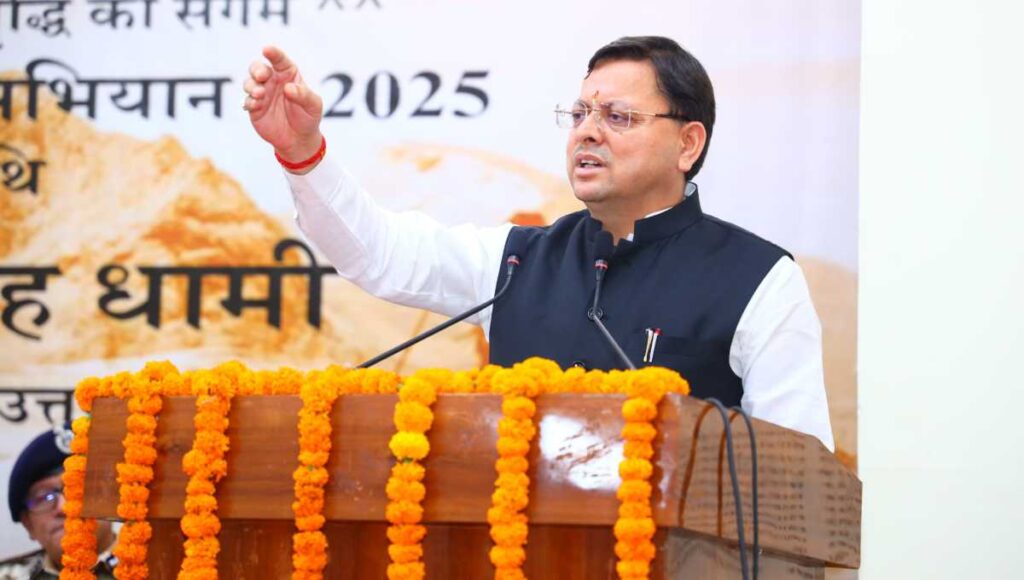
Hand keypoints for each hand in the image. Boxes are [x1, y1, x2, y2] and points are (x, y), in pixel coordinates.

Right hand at [244, 46, 323, 168]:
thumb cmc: (308, 117)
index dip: (273, 53)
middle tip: (262, 76)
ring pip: (249, 82)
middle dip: (257, 69)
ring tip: (260, 94)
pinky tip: (256, 104)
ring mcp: (262, 94)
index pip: (279, 59)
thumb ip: (303, 95)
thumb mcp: (313, 105)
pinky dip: (249, 101)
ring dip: (251, 85)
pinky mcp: (254, 108)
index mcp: (288, 74)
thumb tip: (288, 88)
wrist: (299, 140)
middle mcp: (272, 81)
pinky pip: (246, 101)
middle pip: (258, 67)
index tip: (267, 50)